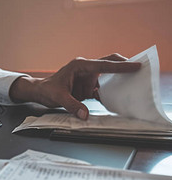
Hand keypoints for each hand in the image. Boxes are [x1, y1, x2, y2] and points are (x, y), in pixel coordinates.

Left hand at [9, 54, 140, 119]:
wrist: (40, 92)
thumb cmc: (47, 90)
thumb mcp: (58, 98)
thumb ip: (72, 105)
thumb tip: (84, 115)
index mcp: (80, 66)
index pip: (104, 65)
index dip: (120, 66)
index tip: (135, 65)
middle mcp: (86, 69)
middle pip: (109, 64)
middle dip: (124, 65)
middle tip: (140, 68)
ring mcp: (87, 78)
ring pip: (108, 77)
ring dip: (119, 81)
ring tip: (133, 85)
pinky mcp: (87, 87)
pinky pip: (102, 89)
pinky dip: (110, 94)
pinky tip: (118, 99)